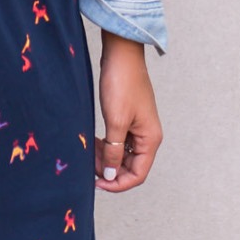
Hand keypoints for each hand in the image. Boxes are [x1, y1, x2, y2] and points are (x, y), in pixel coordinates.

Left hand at [95, 34, 161, 192]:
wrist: (121, 55)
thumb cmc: (121, 85)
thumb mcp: (116, 122)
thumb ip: (114, 152)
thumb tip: (112, 176)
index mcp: (150, 139)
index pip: (138, 175)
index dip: (118, 184)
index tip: (97, 183)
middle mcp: (147, 136)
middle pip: (130, 167)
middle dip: (110, 170)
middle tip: (89, 166)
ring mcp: (138, 127)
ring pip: (123, 155)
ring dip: (107, 158)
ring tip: (89, 153)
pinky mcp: (128, 119)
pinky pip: (118, 142)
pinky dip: (107, 146)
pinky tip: (94, 142)